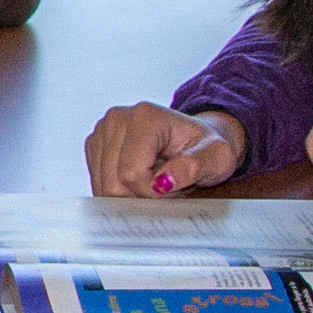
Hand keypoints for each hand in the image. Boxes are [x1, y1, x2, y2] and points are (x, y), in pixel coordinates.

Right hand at [84, 103, 242, 196]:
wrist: (197, 138)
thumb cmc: (207, 147)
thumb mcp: (217, 158)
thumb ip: (193, 167)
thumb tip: (162, 182)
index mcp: (144, 116)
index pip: (131, 174)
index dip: (153, 193)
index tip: (175, 186)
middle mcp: (116, 118)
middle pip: (113, 183)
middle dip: (141, 196)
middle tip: (167, 185)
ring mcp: (102, 130)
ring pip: (103, 187)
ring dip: (131, 195)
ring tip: (155, 180)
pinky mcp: (95, 145)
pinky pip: (99, 184)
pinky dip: (121, 190)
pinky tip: (140, 179)